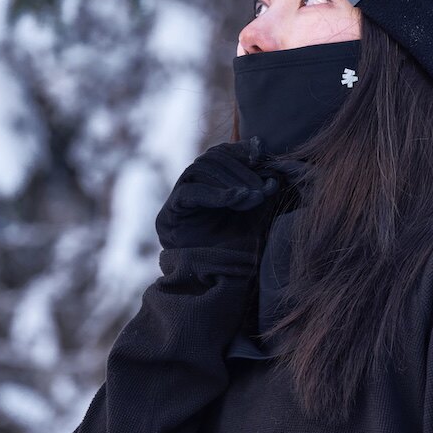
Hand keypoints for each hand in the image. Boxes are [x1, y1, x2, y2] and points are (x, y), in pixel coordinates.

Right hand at [155, 136, 285, 251]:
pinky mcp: (168, 216)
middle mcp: (190, 188)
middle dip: (241, 171)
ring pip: (200, 171)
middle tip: (263, 188)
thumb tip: (264, 153)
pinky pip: (189, 194)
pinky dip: (215, 194)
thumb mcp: (255, 211)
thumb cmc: (237, 248)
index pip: (221, 154)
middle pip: (211, 160)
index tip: (260, 151)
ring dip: (231, 182)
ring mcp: (176, 201)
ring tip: (254, 197)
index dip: (239, 150)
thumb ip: (259, 185)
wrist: (220, 282)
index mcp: (209, 184)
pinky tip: (238, 198)